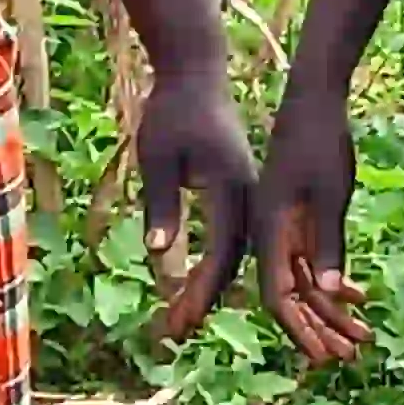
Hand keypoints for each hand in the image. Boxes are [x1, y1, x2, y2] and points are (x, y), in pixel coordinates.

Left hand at [130, 65, 254, 345]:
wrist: (195, 73)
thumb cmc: (172, 110)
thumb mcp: (157, 154)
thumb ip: (160, 202)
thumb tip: (157, 252)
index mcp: (230, 188)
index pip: (221, 252)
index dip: (201, 291)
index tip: (181, 321)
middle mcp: (246, 195)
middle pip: (231, 260)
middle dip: (203, 299)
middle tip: (175, 330)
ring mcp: (246, 192)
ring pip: (235, 252)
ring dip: (210, 285)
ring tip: (181, 315)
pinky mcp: (239, 189)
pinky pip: (233, 235)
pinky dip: (216, 263)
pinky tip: (196, 281)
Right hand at [250, 78, 372, 367]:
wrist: (314, 97)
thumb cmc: (320, 140)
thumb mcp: (330, 193)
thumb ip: (329, 242)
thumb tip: (330, 292)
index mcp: (268, 228)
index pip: (278, 295)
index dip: (299, 330)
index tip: (323, 359)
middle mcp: (269, 231)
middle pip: (291, 294)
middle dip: (318, 330)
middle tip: (348, 358)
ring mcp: (283, 223)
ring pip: (304, 279)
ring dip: (330, 311)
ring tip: (361, 339)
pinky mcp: (296, 213)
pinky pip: (311, 257)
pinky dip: (333, 280)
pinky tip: (357, 297)